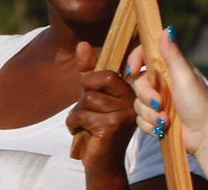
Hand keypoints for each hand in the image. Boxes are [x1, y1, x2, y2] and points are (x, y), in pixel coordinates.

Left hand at [66, 42, 138, 177]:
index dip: (93, 78)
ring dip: (77, 112)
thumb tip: (81, 44)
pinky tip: (80, 131)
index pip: (110, 73)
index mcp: (131, 91)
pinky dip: (74, 123)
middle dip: (84, 93)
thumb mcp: (93, 97)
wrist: (103, 163)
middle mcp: (133, 100)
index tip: (86, 88)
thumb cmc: (97, 128)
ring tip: (83, 123)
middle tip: (84, 109)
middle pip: (99, 81)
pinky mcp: (113, 125)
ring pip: (89, 99)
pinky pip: (84, 114)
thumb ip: (88, 71)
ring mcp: (125, 113)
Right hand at [127, 29, 207, 157]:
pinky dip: (151, 126)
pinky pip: (140, 121)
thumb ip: (173, 55)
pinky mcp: (156, 119)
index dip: (134, 60)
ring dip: (151, 114)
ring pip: (138, 104)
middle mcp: (162, 83)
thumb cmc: (199, 103)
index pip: (143, 56)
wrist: (205, 136)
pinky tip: (163, 129)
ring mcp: (159, 102)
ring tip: (167, 120)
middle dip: (147, 96)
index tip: (133, 69)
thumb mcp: (185, 77)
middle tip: (161, 103)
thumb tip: (168, 28)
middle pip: (137, 83)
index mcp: (169, 68)